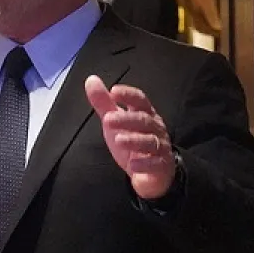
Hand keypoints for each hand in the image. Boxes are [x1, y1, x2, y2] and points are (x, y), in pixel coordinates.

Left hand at [84, 77, 175, 199]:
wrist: (150, 173)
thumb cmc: (131, 142)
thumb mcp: (115, 121)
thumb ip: (104, 102)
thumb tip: (91, 79)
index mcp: (145, 114)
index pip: (140, 100)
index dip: (128, 95)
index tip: (113, 91)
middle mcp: (155, 128)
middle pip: (144, 120)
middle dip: (126, 119)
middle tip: (108, 119)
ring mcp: (160, 147)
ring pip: (150, 141)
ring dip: (134, 140)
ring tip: (118, 140)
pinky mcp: (161, 165)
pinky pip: (155, 163)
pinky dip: (145, 163)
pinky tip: (133, 164)